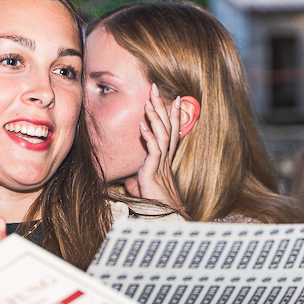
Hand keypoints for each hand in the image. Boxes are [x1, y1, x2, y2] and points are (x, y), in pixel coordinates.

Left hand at [123, 84, 185, 212]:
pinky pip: (153, 150)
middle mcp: (166, 157)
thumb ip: (138, 181)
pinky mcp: (155, 170)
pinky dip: (148, 136)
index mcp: (165, 157)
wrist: (165, 215)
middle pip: (167, 126)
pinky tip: (142, 125)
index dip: (172, 114)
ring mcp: (162, 163)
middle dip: (161, 106)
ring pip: (162, 135)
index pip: (171, 131)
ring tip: (148, 102)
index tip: (174, 98)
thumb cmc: (156, 202)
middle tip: (155, 88)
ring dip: (155, 117)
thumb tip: (129, 182)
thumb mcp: (145, 188)